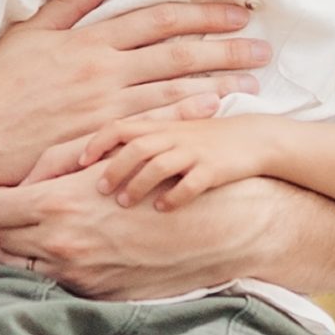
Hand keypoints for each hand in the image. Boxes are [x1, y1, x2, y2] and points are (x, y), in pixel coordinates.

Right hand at [0, 0, 269, 186]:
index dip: (202, 13)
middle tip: (263, 47)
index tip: (236, 11)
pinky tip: (215, 113)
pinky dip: (187, 118)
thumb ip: (72, 2)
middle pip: (177, 53)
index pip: (158, 19)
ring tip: (253, 83)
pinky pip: (154, 127)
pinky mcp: (101, 140)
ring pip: (174, 91)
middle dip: (225, 48)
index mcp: (89, 40)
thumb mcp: (29, 31)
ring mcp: (104, 108)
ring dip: (218, 84)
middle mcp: (104, 71)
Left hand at [0, 161, 276, 300]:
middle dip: (6, 232)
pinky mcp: (105, 294)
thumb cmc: (173, 176)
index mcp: (62, 203)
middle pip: (1, 243)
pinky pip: (60, 288)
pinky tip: (77, 261)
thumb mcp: (117, 158)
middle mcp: (67, 240)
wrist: (230, 220)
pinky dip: (62, 274)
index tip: (8, 202)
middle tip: (21, 222)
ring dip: (29, 255)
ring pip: (24, 270)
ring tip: (43, 242)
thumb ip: (64, 168)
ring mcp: (84, 271)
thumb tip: (22, 184)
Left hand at [75, 114, 277, 209]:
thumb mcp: (173, 135)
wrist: (254, 138)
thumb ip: (143, 143)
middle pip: (135, 146)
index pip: (119, 127)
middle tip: (98, 190)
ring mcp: (194, 151)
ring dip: (138, 184)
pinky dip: (173, 197)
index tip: (79, 163)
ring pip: (159, 164)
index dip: (96, 143)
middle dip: (114, 168)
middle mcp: (174, 135)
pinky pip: (191, 183)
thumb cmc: (206, 141)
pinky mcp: (214, 168)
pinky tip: (162, 209)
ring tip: (124, 203)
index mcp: (160, 126)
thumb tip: (105, 164)